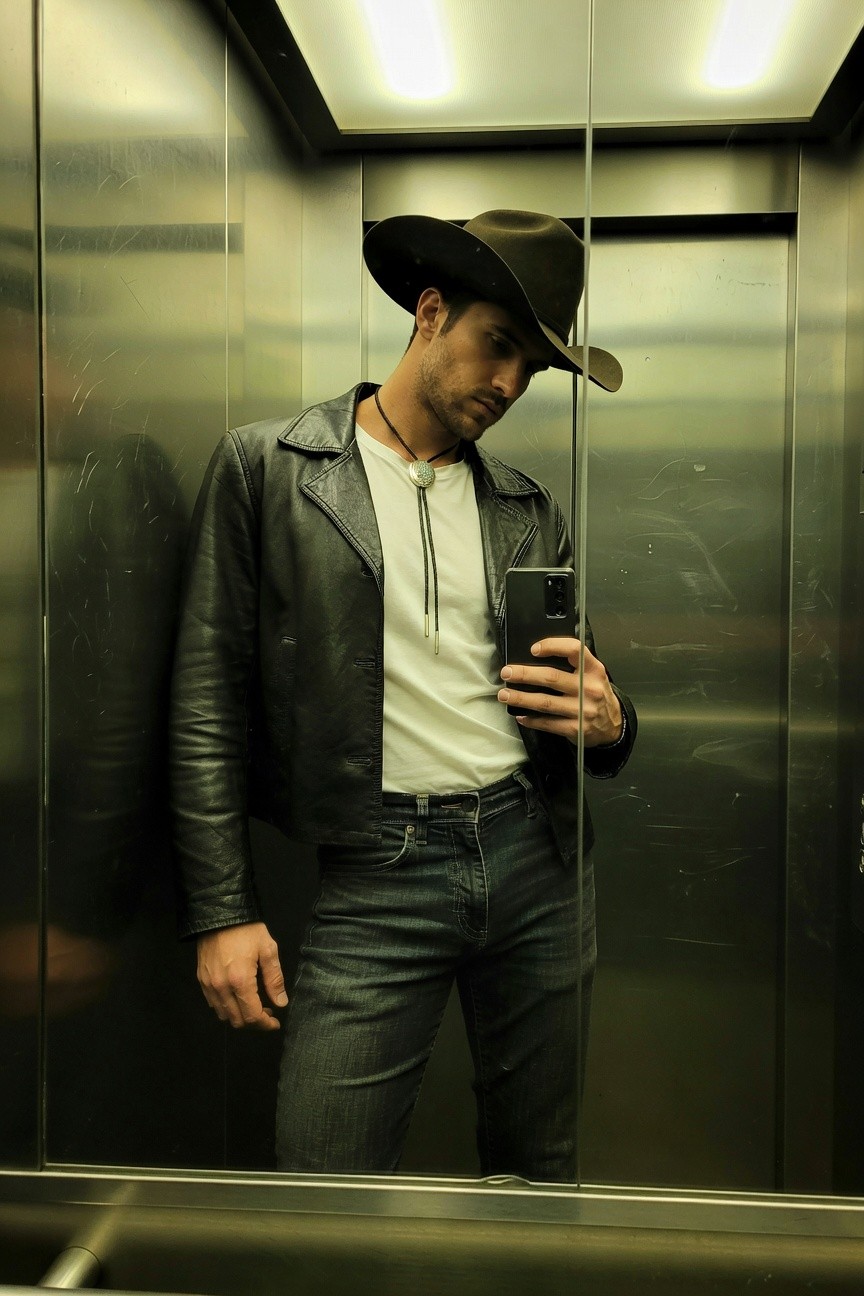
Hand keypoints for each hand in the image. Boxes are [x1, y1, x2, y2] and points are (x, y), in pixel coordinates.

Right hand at [196, 921, 287, 1030]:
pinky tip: (237, 998)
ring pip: (224, 1015)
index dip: (265, 1024)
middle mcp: (222, 988)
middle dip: (254, 1023)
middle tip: (267, 1013)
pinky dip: (227, 1008)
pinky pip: (213, 1004)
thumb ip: (274, 979)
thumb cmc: (246, 930)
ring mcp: (209, 985)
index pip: (252, 1016)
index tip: (275, 1023)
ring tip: (253, 1006)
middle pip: (237, 1020)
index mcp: (240, 981)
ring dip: (240, 1016)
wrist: (219, 914)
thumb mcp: (268, 950)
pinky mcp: (202, 980)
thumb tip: (281, 1003)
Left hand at [497, 636, 622, 745]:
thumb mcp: (593, 674)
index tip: (533, 649)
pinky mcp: (576, 728)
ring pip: (545, 702)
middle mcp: (589, 688)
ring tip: (505, 694)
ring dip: (521, 698)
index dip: (552, 646)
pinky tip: (520, 715)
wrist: (613, 725)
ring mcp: (582, 709)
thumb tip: (535, 658)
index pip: (574, 650)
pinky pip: (548, 723)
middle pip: (551, 677)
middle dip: (525, 674)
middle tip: (507, 672)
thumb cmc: (596, 694)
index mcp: (593, 669)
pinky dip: (531, 720)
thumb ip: (573, 665)